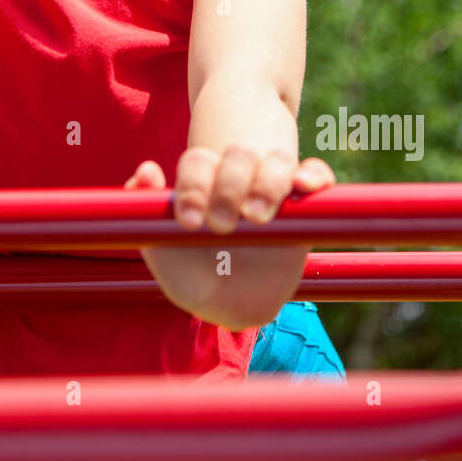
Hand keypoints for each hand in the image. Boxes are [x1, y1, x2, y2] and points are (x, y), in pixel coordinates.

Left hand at [124, 148, 335, 330]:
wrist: (231, 304)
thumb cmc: (190, 274)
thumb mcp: (162, 252)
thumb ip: (146, 215)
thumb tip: (145, 172)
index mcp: (203, 182)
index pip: (199, 163)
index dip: (194, 185)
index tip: (189, 221)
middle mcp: (237, 179)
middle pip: (238, 155)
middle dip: (230, 185)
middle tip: (222, 225)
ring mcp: (272, 189)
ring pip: (278, 162)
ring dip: (269, 183)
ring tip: (256, 216)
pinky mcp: (305, 207)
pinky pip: (317, 176)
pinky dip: (315, 175)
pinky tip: (303, 186)